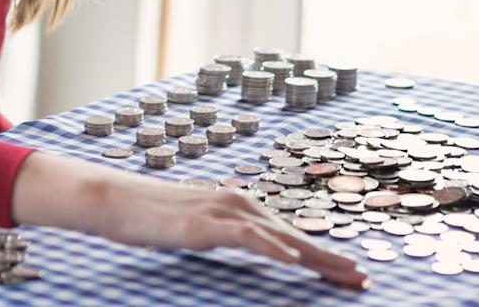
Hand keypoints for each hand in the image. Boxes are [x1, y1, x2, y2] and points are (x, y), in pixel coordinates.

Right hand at [10, 151, 369, 289]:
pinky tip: (292, 259)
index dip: (322, 254)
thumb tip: (247, 246)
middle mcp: (239, 203)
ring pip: (280, 234)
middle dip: (330, 257)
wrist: (115, 200)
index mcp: (240, 207)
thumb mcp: (198, 230)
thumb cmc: (152, 218)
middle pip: (294, 234)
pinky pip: (246, 236)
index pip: (289, 234)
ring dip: (315, 254)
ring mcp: (223, 210)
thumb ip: (225, 235)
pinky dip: (272, 247)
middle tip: (363, 278)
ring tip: (343, 272)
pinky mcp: (204, 223)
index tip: (350, 273)